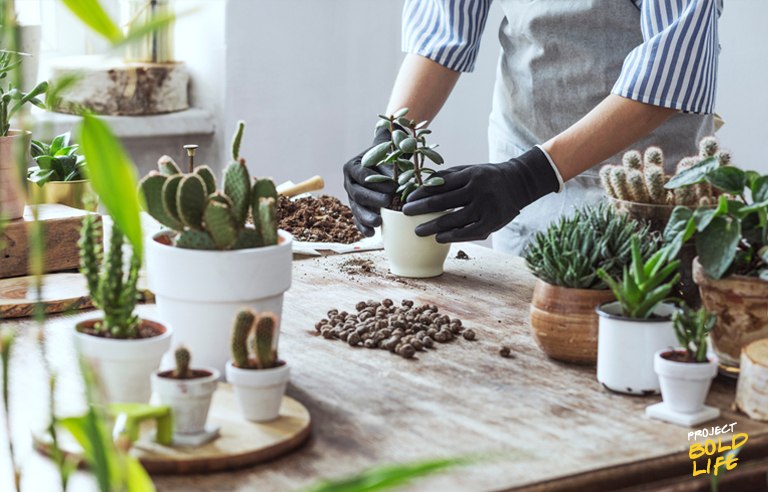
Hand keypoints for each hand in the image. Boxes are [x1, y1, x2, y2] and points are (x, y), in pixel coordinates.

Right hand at [343, 127, 394, 235]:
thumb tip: (396, 149)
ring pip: (356, 208)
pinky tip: (372, 234)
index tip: (393, 186)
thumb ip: (390, 148)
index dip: (376, 181)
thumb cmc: (386, 156)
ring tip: (378, 223)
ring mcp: (351, 197)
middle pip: (358, 193)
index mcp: (353, 166)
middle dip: (372, 199)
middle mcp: (349, 182)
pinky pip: (357, 219)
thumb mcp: (388, 149)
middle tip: (388, 202)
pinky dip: (364, 227)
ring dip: (366, 216)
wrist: (382, 165)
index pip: (362, 174)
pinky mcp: (357, 209)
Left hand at [402, 147, 559, 242]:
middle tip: (406, 214)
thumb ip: (447, 177)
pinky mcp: (493, 222)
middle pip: (442, 202)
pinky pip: (468, 232)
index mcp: (470, 174)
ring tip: (418, 231)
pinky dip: (452, 236)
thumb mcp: (469, 170)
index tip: (407, 200)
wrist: (519, 183)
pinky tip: (439, 238)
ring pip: (453, 220)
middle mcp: (478, 190)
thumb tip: (421, 185)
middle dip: (421, 209)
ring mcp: (486, 207)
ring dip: (432, 226)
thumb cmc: (487, 177)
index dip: (421, 193)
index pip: (439, 185)